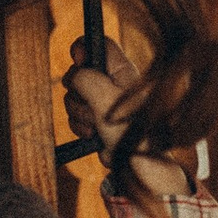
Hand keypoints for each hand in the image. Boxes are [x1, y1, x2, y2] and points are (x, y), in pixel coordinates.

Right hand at [65, 42, 187, 208]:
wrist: (143, 172)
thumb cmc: (135, 135)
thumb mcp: (107, 100)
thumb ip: (87, 79)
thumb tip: (75, 75)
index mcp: (123, 72)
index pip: (98, 45)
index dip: (83, 48)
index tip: (77, 59)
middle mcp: (113, 85)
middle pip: (78, 75)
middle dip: (79, 96)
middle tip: (94, 111)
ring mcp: (104, 106)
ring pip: (74, 101)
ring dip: (82, 119)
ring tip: (100, 131)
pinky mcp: (98, 126)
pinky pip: (77, 122)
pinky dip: (83, 133)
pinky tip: (98, 141)